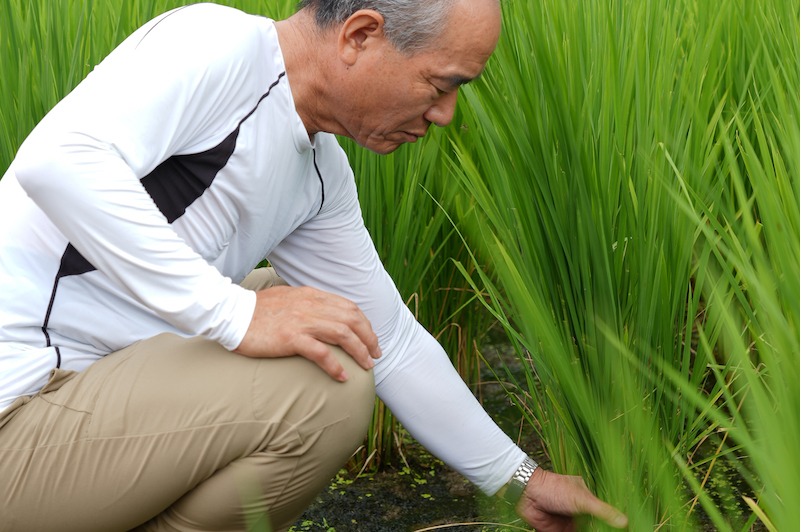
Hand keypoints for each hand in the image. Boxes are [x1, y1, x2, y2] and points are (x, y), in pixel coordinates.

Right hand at [234, 285, 380, 380]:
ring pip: (342, 334)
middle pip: (352, 319)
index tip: (371, 339)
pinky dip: (335, 365)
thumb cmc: (257, 311)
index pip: (348, 307)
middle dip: (369, 338)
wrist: (230, 314)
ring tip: (366, 366)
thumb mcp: (288, 299)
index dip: (364, 323)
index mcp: (311, 295)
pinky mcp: (290, 338)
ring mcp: (301, 321)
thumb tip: (324, 316)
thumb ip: (307, 304)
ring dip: (359, 351)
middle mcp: (310, 305)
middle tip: (375, 355)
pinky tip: (342, 377)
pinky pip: (320, 352)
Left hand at [514, 467, 627, 530]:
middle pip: (597, 526)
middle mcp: (580, 511)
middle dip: (604, 531)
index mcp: (587, 497)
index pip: (605, 512)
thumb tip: (625, 521)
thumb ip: (603, 511)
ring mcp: (571, 522)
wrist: (527, 494)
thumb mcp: (582, 499)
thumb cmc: (554, 488)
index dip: (614, 522)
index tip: (626, 528)